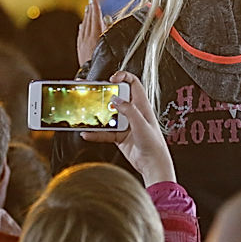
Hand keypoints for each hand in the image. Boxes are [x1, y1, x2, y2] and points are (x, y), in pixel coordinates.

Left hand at [76, 0, 103, 65]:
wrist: (93, 75)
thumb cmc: (104, 60)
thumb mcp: (109, 43)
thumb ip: (109, 30)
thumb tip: (107, 18)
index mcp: (95, 34)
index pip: (95, 17)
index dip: (95, 8)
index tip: (93, 0)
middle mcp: (87, 37)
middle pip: (89, 20)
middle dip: (90, 10)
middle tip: (90, 2)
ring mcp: (82, 43)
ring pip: (83, 27)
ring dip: (86, 18)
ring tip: (87, 10)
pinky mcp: (80, 49)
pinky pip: (80, 35)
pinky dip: (81, 28)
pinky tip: (81, 25)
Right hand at [82, 71, 175, 185]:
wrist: (153, 165)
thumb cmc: (154, 144)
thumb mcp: (141, 123)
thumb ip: (128, 110)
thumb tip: (115, 100)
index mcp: (141, 105)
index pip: (133, 84)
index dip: (123, 77)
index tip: (111, 79)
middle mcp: (133, 113)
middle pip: (116, 98)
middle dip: (104, 95)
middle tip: (92, 94)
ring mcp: (125, 124)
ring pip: (108, 115)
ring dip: (97, 115)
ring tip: (86, 113)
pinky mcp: (119, 136)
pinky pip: (104, 132)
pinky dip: (95, 133)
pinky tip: (87, 133)